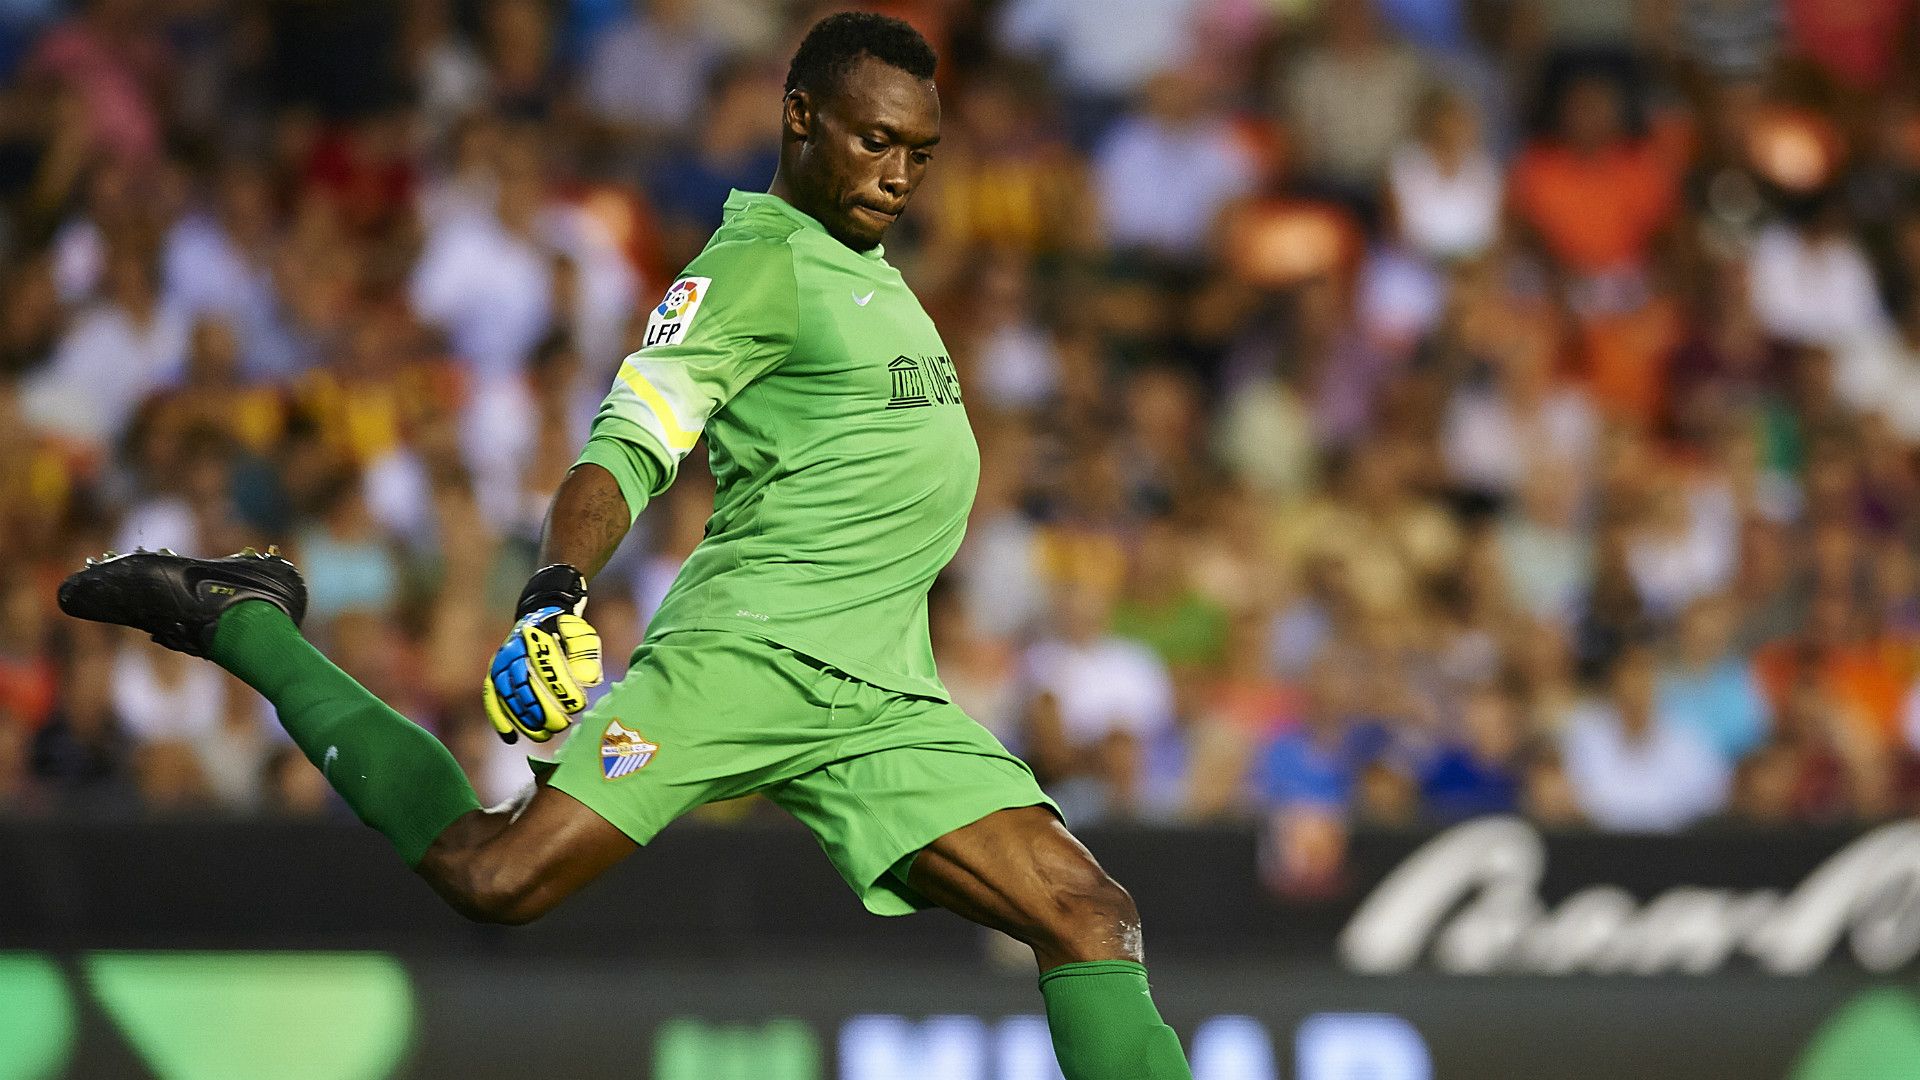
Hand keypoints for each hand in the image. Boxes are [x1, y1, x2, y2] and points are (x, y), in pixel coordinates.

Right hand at [483, 564, 603, 743]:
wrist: (540, 619)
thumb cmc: (565, 632)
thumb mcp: (581, 636)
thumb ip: (586, 654)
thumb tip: (586, 678)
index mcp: (537, 636)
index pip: (550, 667)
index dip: (564, 689)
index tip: (578, 705)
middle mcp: (514, 649)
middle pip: (525, 685)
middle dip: (544, 710)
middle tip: (562, 725)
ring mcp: (500, 663)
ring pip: (507, 696)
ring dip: (525, 719)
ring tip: (544, 734)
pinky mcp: (493, 676)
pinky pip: (492, 700)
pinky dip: (500, 720)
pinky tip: (512, 737)